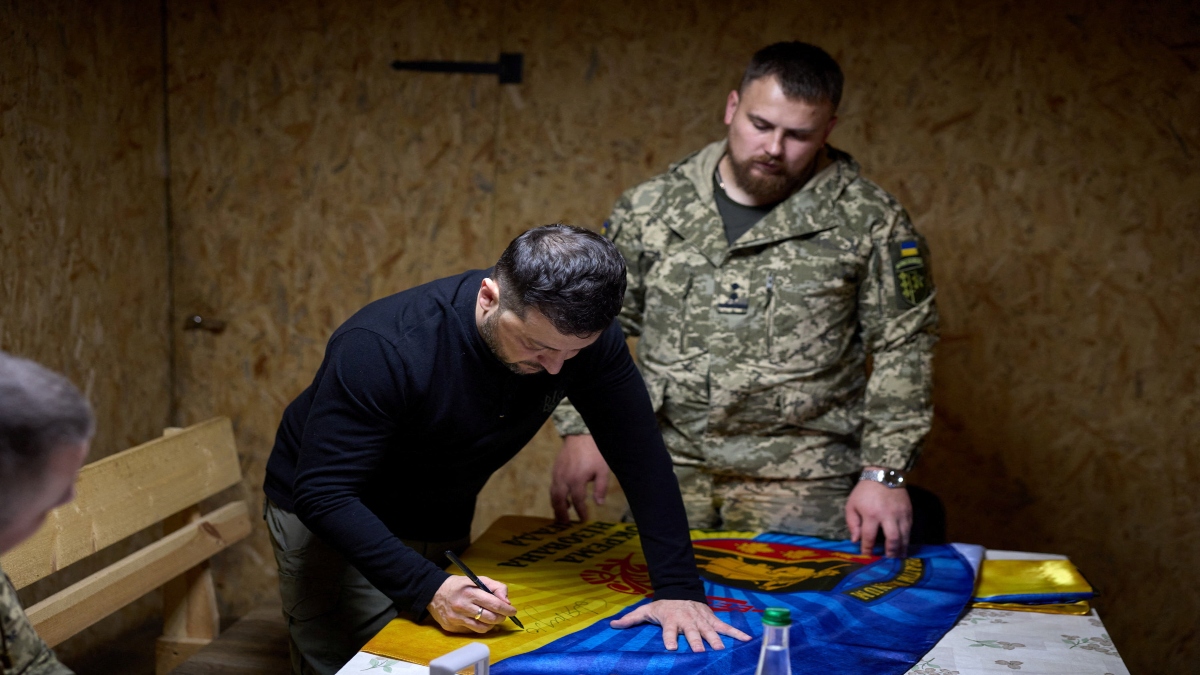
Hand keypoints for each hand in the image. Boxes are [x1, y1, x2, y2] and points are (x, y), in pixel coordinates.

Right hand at [426, 575, 515, 633]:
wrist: (434, 592)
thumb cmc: (459, 585)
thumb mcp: (478, 579)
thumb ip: (496, 587)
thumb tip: (507, 602)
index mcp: (470, 592)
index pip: (494, 604)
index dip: (506, 609)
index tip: (513, 611)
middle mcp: (462, 606)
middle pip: (490, 618)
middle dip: (501, 617)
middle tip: (503, 614)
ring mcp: (456, 618)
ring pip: (483, 628)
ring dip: (492, 624)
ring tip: (492, 618)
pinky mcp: (451, 627)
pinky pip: (472, 631)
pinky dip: (480, 627)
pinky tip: (479, 620)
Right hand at [550, 434, 610, 521]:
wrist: (581, 435)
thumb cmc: (594, 452)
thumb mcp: (602, 470)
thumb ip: (601, 488)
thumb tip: (599, 504)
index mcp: (577, 480)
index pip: (578, 501)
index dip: (581, 512)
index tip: (584, 520)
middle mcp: (564, 479)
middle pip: (559, 501)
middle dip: (562, 514)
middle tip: (565, 525)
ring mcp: (557, 474)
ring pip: (553, 494)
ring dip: (556, 507)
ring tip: (561, 516)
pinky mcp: (555, 470)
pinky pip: (552, 487)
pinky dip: (555, 496)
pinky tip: (562, 499)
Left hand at [610, 599, 750, 650]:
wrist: (680, 590)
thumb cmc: (662, 606)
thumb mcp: (646, 610)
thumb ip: (630, 619)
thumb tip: (611, 625)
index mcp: (671, 619)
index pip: (670, 630)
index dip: (670, 638)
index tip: (672, 648)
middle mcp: (687, 620)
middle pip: (692, 632)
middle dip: (696, 642)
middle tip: (700, 652)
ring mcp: (701, 619)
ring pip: (710, 631)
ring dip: (715, 640)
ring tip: (721, 651)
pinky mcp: (712, 619)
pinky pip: (725, 627)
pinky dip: (736, 633)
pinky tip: (746, 640)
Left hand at [845, 475, 912, 556]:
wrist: (883, 473)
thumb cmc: (864, 491)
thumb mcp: (851, 505)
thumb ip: (852, 523)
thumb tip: (856, 540)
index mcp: (871, 514)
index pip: (869, 537)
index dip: (868, 549)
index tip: (867, 556)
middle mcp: (888, 515)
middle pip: (892, 539)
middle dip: (890, 553)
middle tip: (888, 561)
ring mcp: (901, 514)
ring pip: (904, 536)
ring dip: (901, 549)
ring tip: (898, 558)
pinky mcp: (909, 511)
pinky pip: (910, 529)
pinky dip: (907, 539)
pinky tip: (904, 545)